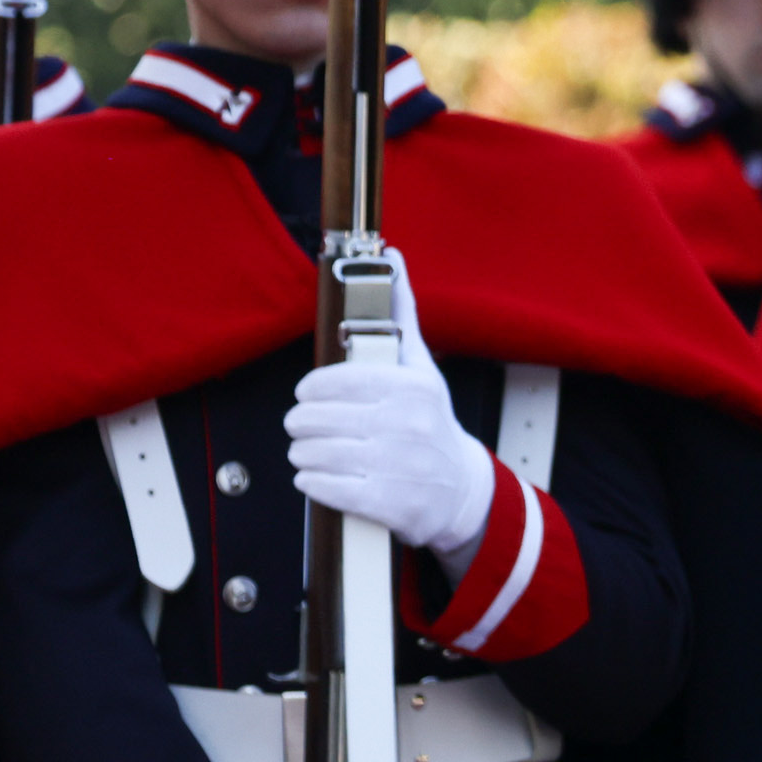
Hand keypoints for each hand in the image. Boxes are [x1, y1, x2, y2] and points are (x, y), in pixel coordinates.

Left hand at [287, 250, 493, 560]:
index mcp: (412, 387)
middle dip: (301, 424)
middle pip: (317, 419)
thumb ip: (399, 313)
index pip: (336, 381)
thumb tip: (390, 257)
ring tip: (306, 450)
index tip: (307, 395)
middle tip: (302, 425)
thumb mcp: (420, 367)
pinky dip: (311, 482)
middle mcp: (408, 425)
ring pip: (317, 453)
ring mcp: (400, 467)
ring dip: (302, 453)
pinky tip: (315, 475)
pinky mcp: (389, 504)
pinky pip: (326, 488)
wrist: (460, 490)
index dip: (310, 390)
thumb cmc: (431, 422)